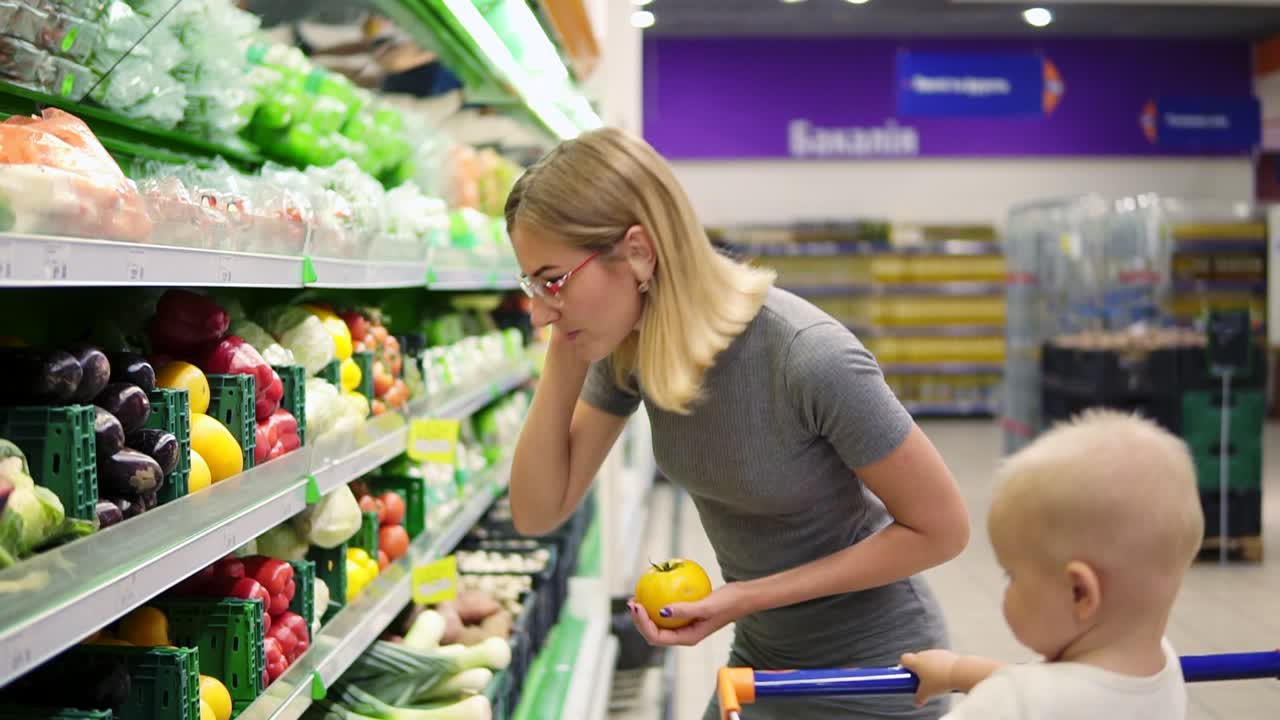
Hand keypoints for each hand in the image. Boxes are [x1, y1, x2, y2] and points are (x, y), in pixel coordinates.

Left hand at [626, 583, 748, 646]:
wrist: (744, 597)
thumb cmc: (729, 602)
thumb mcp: (707, 606)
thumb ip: (685, 610)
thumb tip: (661, 610)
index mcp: (688, 638)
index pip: (657, 637)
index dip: (642, 624)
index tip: (637, 606)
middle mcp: (685, 634)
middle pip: (654, 633)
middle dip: (639, 621)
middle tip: (632, 601)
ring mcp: (686, 625)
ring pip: (659, 624)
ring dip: (646, 613)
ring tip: (637, 597)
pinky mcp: (688, 615)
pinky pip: (668, 611)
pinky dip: (658, 603)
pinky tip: (654, 589)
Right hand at [900, 649, 958, 706]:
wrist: (960, 673)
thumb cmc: (941, 681)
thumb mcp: (927, 693)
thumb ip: (919, 698)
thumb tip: (917, 702)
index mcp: (916, 661)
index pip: (903, 659)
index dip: (904, 667)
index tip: (908, 676)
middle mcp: (924, 654)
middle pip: (917, 659)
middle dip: (919, 670)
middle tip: (923, 682)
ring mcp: (936, 653)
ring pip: (929, 660)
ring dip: (931, 668)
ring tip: (937, 681)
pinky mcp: (948, 654)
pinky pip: (941, 660)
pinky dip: (941, 667)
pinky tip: (946, 677)